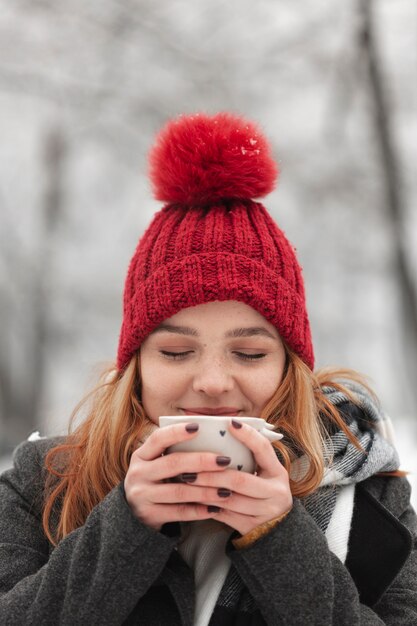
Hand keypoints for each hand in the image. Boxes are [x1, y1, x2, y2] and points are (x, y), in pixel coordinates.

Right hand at [124, 422, 235, 530]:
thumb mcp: (156, 464)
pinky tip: (216, 508)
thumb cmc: (155, 482)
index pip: (158, 438)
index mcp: (141, 455)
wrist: (133, 516)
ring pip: (179, 491)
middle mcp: (138, 473)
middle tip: (225, 460)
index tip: (198, 427)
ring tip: (226, 490)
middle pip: (173, 463)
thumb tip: (212, 440)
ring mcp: (142, 495)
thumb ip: (174, 453)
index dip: (177, 432)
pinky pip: (179, 512)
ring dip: (206, 490)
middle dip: (201, 461)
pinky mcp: (149, 515)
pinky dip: (199, 511)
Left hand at [184, 420, 292, 535]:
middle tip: (190, 468)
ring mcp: (266, 512)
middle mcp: (276, 492)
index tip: (230, 423)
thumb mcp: (265, 474)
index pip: (263, 449)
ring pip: (229, 500)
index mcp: (278, 473)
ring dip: (205, 491)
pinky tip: (194, 499)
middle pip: (239, 480)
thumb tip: (226, 430)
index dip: (248, 435)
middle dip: (211, 474)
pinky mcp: (252, 528)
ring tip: (187, 482)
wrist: (277, 530)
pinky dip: (208, 507)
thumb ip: (251, 458)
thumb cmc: (264, 492)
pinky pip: (225, 516)